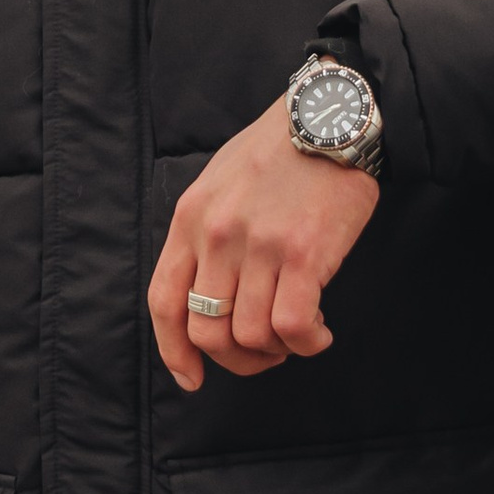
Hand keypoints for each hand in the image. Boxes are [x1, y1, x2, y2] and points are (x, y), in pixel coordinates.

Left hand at [147, 92, 380, 393]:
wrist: (328, 117)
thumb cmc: (278, 150)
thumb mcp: (220, 182)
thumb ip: (207, 234)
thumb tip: (208, 294)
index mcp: (191, 219)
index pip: (165, 302)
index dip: (174, 351)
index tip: (191, 377)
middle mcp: (218, 236)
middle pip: (208, 331)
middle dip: (235, 360)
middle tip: (264, 354)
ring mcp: (259, 246)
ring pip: (251, 336)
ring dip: (276, 352)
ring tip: (298, 337)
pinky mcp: (304, 254)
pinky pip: (292, 327)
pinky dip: (307, 343)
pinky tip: (319, 333)